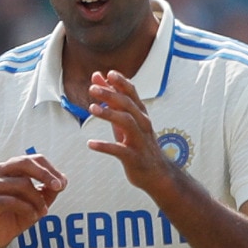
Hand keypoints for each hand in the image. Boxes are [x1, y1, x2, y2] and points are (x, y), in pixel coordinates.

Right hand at [0, 154, 65, 247]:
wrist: (1, 235)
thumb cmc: (20, 212)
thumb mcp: (40, 200)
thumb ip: (50, 189)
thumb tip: (62, 180)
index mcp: (10, 166)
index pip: (33, 159)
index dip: (50, 169)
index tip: (62, 183)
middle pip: (24, 163)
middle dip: (45, 175)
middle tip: (58, 187)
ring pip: (22, 184)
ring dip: (37, 199)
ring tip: (42, 211)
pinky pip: (13, 201)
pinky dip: (27, 209)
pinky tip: (32, 216)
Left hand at [86, 70, 174, 188]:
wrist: (157, 174)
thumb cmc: (138, 143)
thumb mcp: (125, 120)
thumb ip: (111, 100)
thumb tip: (98, 77)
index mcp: (140, 115)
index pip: (132, 94)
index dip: (121, 83)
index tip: (109, 73)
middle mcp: (142, 125)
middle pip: (128, 105)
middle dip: (110, 95)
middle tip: (92, 88)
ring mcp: (139, 141)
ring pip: (127, 123)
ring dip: (109, 114)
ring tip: (92, 108)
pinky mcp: (134, 158)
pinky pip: (120, 151)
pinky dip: (105, 146)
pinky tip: (90, 144)